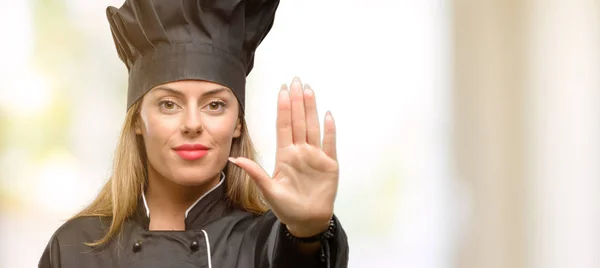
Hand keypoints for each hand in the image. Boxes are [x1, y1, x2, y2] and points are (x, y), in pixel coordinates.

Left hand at [229, 77, 338, 236]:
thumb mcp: (268, 190)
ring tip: (309, 91)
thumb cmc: (287, 207)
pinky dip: (329, 131)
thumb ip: (255, 173)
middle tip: (295, 81)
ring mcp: (315, 157)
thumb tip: (234, 159)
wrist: (306, 221)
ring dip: (311, 109)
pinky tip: (327, 116)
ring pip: (313, 128)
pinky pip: (329, 144)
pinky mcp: (329, 165)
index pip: (284, 126)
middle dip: (297, 101)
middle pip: (299, 121)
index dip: (283, 108)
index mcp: (285, 155)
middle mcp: (300, 152)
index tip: (282, 91)